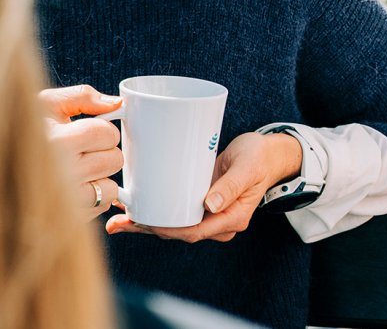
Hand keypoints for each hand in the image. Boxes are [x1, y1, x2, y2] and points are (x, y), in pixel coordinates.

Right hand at [40, 85, 122, 218]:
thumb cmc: (18, 133)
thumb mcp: (43, 104)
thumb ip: (82, 97)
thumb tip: (116, 103)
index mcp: (51, 142)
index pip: (105, 134)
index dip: (102, 130)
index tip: (88, 131)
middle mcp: (56, 175)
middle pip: (114, 160)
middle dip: (104, 152)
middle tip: (81, 151)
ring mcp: (60, 203)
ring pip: (110, 188)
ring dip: (99, 177)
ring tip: (74, 170)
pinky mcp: (64, 222)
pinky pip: (100, 207)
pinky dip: (94, 198)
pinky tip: (70, 188)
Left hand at [107, 130, 301, 242]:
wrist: (268, 154)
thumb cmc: (260, 157)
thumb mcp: (248, 167)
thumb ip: (231, 185)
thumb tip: (210, 205)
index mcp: (233, 218)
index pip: (196, 231)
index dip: (168, 229)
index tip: (145, 222)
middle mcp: (219, 222)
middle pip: (179, 232)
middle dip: (149, 229)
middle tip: (121, 220)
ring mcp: (210, 215)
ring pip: (174, 226)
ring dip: (146, 223)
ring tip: (118, 218)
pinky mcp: (201, 206)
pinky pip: (176, 215)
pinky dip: (154, 214)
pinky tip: (132, 212)